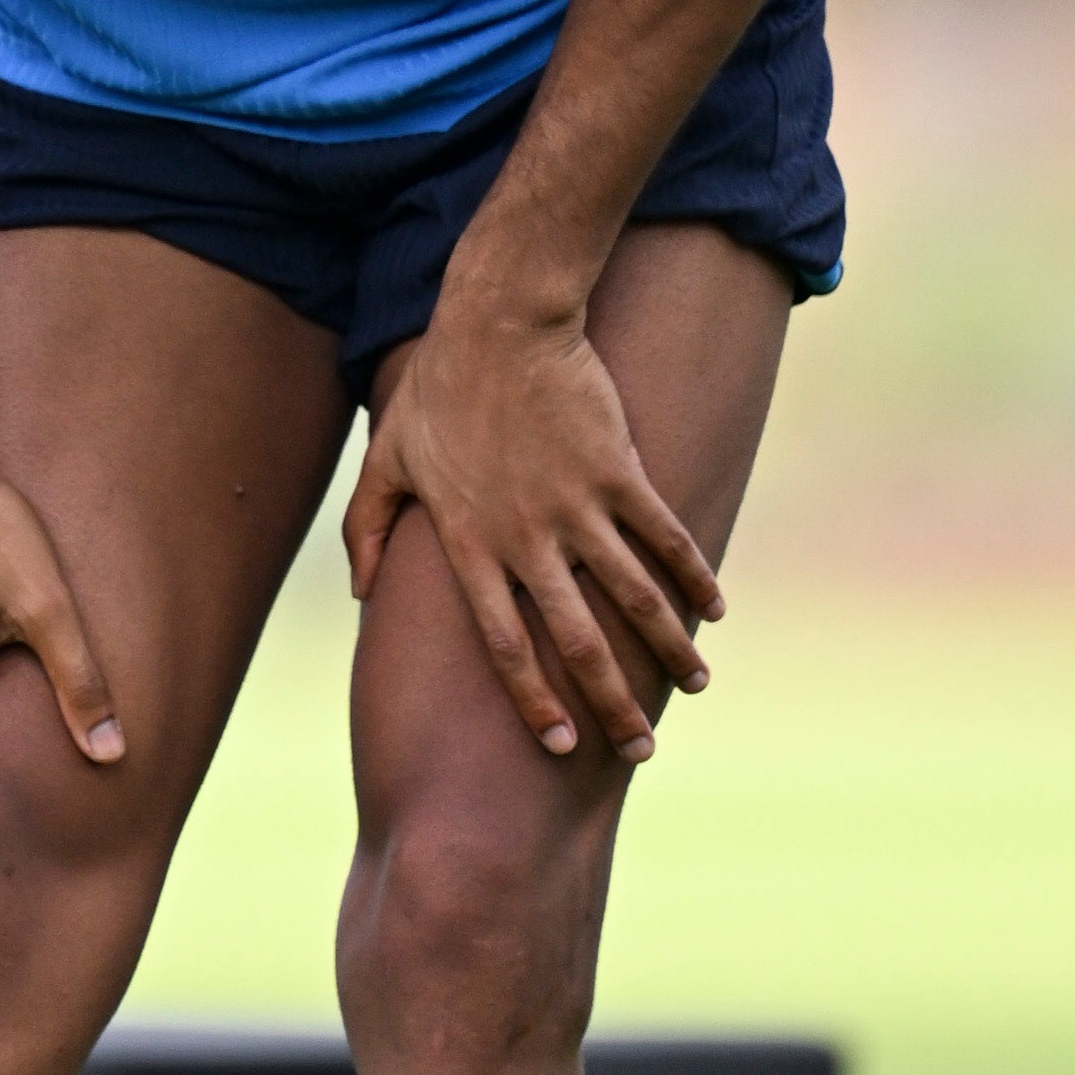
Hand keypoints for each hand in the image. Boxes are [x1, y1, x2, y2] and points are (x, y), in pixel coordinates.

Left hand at [344, 299, 719, 763]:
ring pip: (633, 597)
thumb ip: (370, 530)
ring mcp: (577, 504)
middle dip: (610, 704)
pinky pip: (665, 535)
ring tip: (693, 687)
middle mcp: (526, 536)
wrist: (500, 321)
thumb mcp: (387, 460)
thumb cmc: (439, 389)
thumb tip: (361, 591)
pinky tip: (713, 610)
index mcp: (469, 545)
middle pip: (576, 640)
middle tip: (637, 753)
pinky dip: (694, 575)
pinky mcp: (619, 470)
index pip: (504, 644)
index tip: (558, 745)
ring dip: (668, 649)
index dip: (532, 700)